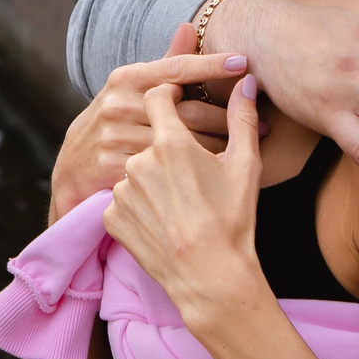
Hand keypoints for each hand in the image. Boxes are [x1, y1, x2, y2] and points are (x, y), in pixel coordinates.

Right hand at [50, 23, 248, 220]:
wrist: (71, 169)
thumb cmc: (114, 121)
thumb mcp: (132, 87)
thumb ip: (165, 61)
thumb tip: (190, 25)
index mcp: (126, 78)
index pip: (176, 68)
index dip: (212, 65)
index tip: (244, 61)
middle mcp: (118, 104)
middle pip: (187, 110)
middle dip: (230, 118)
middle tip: (266, 125)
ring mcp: (114, 137)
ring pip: (182, 144)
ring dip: (220, 149)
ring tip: (250, 151)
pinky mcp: (113, 169)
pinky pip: (166, 171)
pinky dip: (196, 174)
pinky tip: (219, 176)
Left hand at [102, 73, 264, 327]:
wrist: (209, 276)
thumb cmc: (233, 220)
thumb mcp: (245, 165)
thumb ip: (241, 118)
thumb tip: (247, 82)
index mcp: (170, 142)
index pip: (157, 96)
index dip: (169, 96)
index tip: (179, 103)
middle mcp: (138, 161)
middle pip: (149, 138)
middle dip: (167, 148)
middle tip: (191, 172)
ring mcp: (121, 190)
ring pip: (135, 170)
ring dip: (152, 178)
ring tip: (179, 203)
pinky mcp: (111, 216)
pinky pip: (123, 199)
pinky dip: (140, 204)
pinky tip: (163, 220)